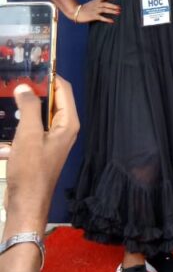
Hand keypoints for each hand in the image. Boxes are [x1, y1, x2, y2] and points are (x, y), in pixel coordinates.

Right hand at [1, 77, 79, 232]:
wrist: (25, 204)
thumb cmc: (31, 169)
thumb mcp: (28, 134)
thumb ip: (29, 108)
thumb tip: (25, 86)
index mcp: (67, 123)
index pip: (63, 90)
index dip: (50, 76)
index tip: (32, 66)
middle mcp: (63, 129)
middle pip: (50, 102)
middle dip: (33, 92)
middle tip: (14, 82)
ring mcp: (51, 141)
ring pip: (36, 117)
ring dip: (21, 111)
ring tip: (6, 100)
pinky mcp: (38, 151)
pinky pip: (27, 132)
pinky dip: (15, 130)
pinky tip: (3, 133)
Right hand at [73, 0, 120, 23]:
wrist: (76, 12)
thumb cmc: (84, 8)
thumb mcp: (91, 3)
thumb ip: (97, 2)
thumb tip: (104, 4)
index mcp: (95, 1)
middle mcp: (96, 5)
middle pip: (106, 4)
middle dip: (113, 6)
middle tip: (120, 7)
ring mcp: (95, 10)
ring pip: (105, 10)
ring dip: (112, 11)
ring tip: (118, 12)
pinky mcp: (93, 16)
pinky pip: (101, 18)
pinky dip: (107, 19)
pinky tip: (112, 21)